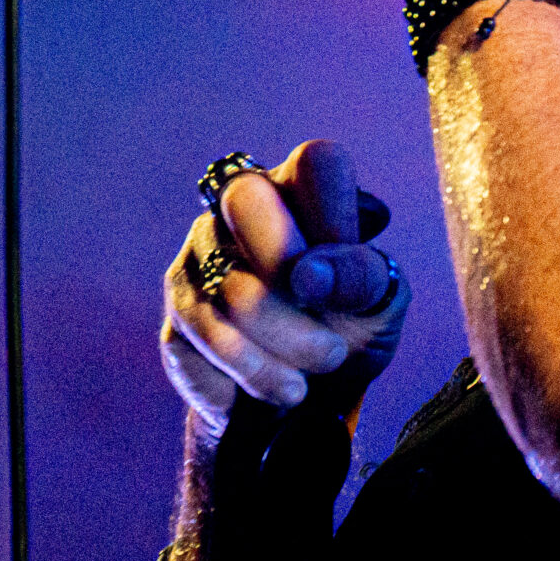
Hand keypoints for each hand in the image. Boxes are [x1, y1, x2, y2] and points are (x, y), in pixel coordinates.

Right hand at [159, 140, 407, 433]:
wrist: (309, 398)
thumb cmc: (351, 327)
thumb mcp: (382, 304)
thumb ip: (362, 277)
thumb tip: (308, 275)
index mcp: (305, 189)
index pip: (316, 162)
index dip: (335, 216)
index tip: (354, 276)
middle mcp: (242, 205)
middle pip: (245, 197)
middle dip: (289, 267)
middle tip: (331, 331)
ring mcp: (200, 253)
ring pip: (228, 280)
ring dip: (285, 339)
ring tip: (320, 370)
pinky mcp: (177, 310)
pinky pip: (205, 333)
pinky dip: (255, 369)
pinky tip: (286, 389)